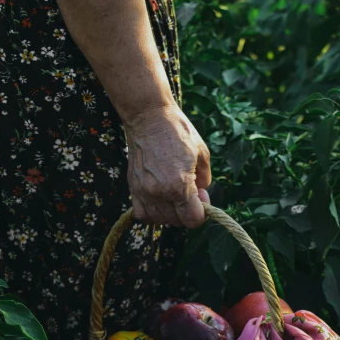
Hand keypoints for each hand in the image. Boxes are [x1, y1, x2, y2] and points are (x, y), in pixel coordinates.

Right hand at [124, 102, 211, 228]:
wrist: (149, 117)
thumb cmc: (177, 132)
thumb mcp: (202, 154)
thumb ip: (205, 180)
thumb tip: (202, 194)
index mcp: (180, 186)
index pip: (193, 221)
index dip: (201, 213)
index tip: (201, 196)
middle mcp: (160, 193)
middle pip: (177, 222)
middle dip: (187, 211)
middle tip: (189, 190)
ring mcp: (144, 192)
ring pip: (160, 220)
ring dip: (171, 213)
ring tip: (174, 194)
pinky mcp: (133, 188)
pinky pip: (142, 215)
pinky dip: (152, 213)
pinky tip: (159, 200)